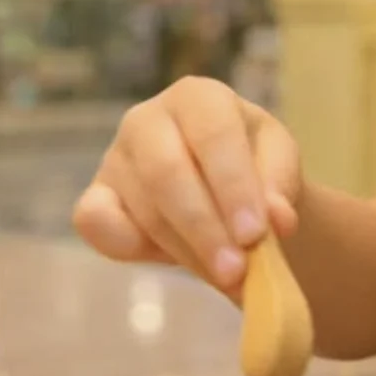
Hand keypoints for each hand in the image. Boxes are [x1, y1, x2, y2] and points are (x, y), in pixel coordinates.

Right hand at [74, 77, 301, 292]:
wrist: (228, 189)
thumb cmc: (254, 166)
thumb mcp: (280, 166)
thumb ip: (280, 187)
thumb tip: (278, 220)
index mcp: (198, 98)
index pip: (213, 134)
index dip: (234, 186)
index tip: (255, 234)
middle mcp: (147, 120)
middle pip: (167, 173)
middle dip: (205, 228)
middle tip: (237, 271)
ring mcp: (115, 158)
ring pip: (144, 209)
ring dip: (187, 250)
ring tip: (227, 277)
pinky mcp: (95, 197)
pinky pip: (95, 223)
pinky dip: (128, 247)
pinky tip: (168, 262)